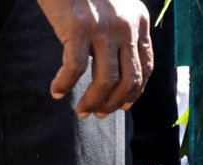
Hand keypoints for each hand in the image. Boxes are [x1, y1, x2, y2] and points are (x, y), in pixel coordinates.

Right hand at [35, 0, 152, 117]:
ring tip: (82, 111)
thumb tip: (114, 68)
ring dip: (94, 101)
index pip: (145, 68)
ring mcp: (103, 29)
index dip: (136, 92)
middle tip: (99, 114)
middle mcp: (126, 28)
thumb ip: (120, 31)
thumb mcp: (114, 6)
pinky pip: (75, 68)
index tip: (123, 105)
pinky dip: (65, 83)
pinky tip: (57, 91)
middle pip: (129, 80)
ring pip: (105, 80)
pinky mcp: (78, 28)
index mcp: (139, 23)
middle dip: (114, 103)